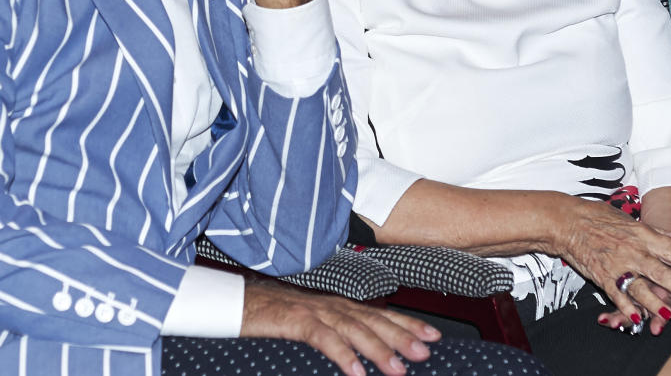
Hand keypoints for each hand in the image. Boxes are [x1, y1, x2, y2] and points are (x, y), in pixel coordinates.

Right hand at [241, 279, 440, 375]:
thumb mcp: (314, 325)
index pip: (379, 314)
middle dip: (401, 336)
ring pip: (352, 329)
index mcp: (339, 306)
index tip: (433, 336)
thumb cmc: (276, 317)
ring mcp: (313, 311)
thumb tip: (363, 357)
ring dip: (377, 348)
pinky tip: (355, 372)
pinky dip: (341, 353)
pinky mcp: (294, 320)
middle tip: (424, 353)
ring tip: (397, 369)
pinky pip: (322, 338)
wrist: (238, 301)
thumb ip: (339, 335)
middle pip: (372, 320)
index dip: (407, 324)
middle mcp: (331, 305)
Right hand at [555, 199, 670, 326]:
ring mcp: (617, 264)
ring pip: (640, 286)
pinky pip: (616, 294)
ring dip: (655, 303)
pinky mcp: (601, 275)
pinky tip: (635, 318)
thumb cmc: (597, 217)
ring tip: (669, 316)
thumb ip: (658, 232)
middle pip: (662, 272)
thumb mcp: (630, 220)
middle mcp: (633, 250)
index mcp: (643, 235)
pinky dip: (625, 306)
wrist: (566, 220)